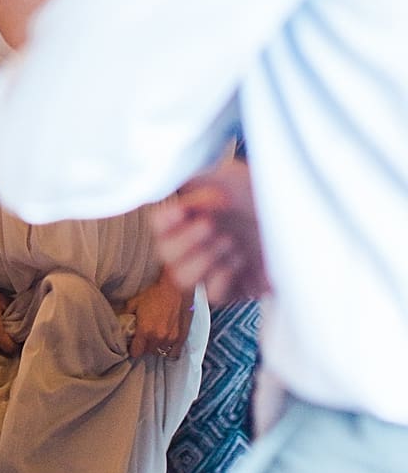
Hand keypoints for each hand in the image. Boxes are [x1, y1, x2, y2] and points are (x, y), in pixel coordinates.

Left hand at [126, 270, 193, 360]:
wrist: (174, 288)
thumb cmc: (154, 293)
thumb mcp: (134, 302)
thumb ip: (126, 315)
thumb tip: (120, 323)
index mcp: (145, 331)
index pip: (136, 352)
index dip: (132, 349)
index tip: (132, 344)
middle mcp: (158, 337)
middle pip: (147, 352)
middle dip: (144, 346)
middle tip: (143, 338)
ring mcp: (171, 339)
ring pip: (160, 351)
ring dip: (156, 346)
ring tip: (155, 337)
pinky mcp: (181, 337)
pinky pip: (174, 352)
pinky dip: (169, 349)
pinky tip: (165, 341)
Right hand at [152, 158, 267, 305]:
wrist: (312, 221)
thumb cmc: (273, 194)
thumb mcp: (232, 176)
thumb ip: (195, 181)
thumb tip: (169, 188)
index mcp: (198, 212)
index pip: (159, 224)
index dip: (164, 221)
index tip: (182, 211)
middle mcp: (204, 241)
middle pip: (164, 255)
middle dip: (186, 241)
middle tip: (213, 226)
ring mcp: (220, 267)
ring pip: (181, 279)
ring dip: (202, 260)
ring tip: (231, 244)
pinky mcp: (240, 290)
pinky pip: (214, 296)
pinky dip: (223, 278)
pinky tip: (243, 261)